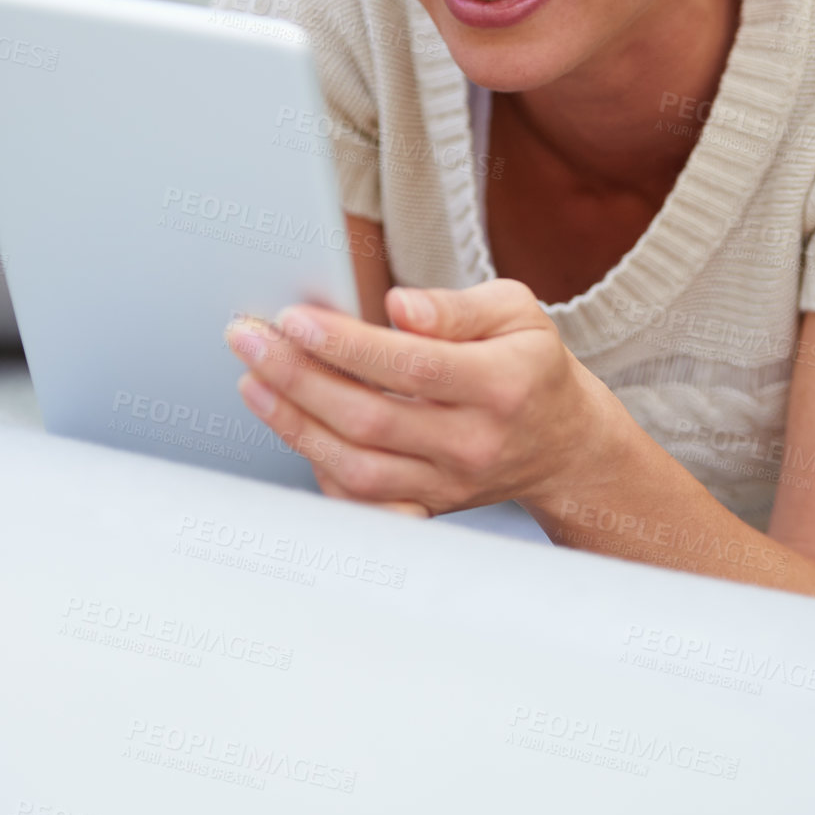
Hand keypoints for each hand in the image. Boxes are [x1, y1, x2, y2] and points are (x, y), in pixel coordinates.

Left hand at [223, 279, 610, 519]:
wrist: (563, 445)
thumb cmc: (530, 366)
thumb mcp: (516, 313)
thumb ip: (455, 307)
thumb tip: (398, 308)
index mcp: (501, 384)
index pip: (412, 367)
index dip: (346, 344)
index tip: (294, 318)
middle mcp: (474, 442)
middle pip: (370, 419)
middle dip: (298, 377)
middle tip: (251, 339)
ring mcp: (448, 483)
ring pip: (357, 467)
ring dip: (294, 424)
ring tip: (254, 380)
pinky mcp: (427, 507)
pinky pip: (360, 501)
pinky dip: (317, 467)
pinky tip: (290, 425)